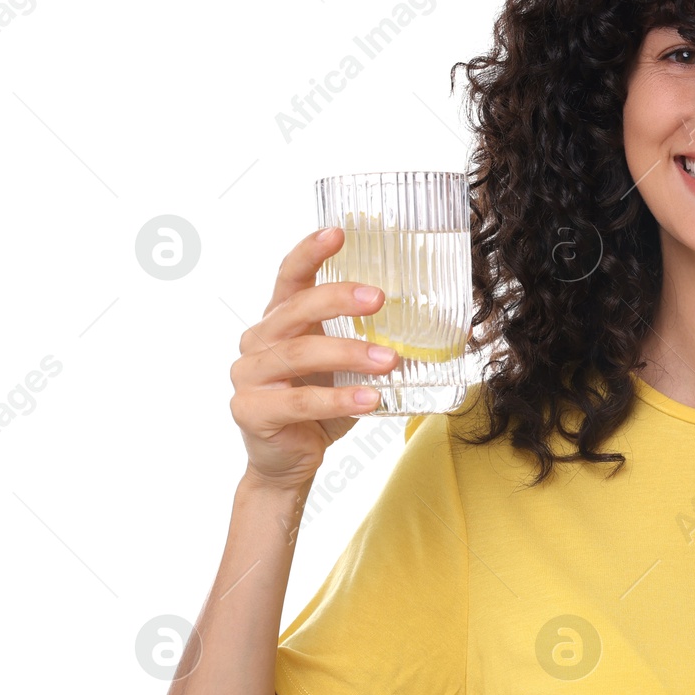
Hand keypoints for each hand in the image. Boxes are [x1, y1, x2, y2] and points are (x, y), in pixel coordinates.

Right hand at [229, 227, 400, 492]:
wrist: (288, 462)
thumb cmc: (321, 407)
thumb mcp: (346, 367)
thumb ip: (370, 341)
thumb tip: (445, 324)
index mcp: (279, 322)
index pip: (289, 277)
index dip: (310, 252)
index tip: (339, 232)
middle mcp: (258, 342)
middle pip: (295, 310)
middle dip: (337, 299)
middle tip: (379, 298)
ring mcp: (249, 376)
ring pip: (300, 355)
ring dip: (348, 353)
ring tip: (390, 359)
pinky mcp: (251, 411)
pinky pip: (301, 401)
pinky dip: (338, 398)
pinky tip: (369, 397)